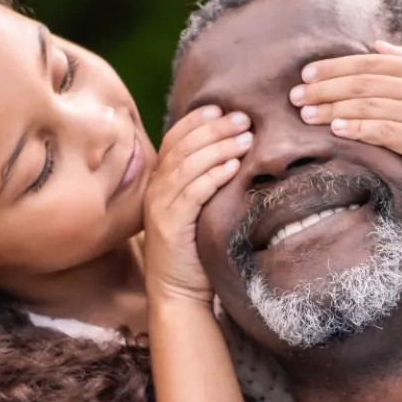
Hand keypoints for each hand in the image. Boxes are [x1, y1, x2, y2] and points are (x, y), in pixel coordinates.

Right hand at [143, 105, 251, 305]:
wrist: (178, 293)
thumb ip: (206, 181)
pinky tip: (233, 167)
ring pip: (188, 166)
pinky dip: (212, 177)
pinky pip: (192, 194)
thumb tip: (237, 151)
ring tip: (246, 138)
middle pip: (183, 146)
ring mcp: (160, 207)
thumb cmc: (196, 251)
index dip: (197, 121)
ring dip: (218, 148)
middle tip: (243, 118)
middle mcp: (155, 190)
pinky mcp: (170, 226)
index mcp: (160, 182)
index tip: (223, 107)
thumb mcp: (199, 209)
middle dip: (214, 128)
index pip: (175, 139)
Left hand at [289, 40, 401, 204]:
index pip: (372, 63)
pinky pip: (385, 131)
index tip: (307, 73)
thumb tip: (376, 45)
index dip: (336, 67)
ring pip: (369, 105)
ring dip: (333, 108)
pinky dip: (359, 127)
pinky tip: (336, 129)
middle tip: (295, 95)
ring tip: (306, 113)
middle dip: (325, 87)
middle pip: (364, 81)